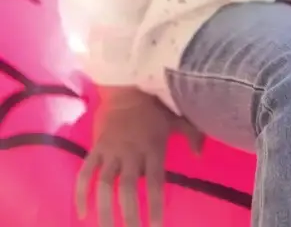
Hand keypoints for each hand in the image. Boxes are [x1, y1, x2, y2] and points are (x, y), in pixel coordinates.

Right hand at [76, 90, 202, 226]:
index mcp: (152, 147)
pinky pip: (85, 173)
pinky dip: (80, 193)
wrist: (126, 86)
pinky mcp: (95, 148)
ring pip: (105, 186)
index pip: (154, 182)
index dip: (155, 206)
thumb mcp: (177, 117)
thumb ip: (191, 135)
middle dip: (129, 217)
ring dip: (104, 211)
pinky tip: (82, 213)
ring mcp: (111, 151)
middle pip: (128, 190)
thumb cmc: (155, 105)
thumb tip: (201, 155)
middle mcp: (131, 152)